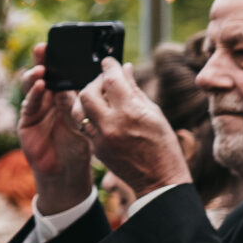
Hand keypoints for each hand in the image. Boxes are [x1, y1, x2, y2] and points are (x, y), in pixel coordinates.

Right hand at [18, 51, 95, 215]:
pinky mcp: (26, 123)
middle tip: (44, 47)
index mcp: (63, 98)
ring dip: (35, 76)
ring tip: (42, 67)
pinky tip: (40, 86)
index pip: (60, 75)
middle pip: (43, 76)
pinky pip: (29, 105)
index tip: (60, 44)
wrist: (67, 175)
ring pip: (32, 87)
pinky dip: (34, 95)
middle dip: (42, 61)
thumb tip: (97, 77)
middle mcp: (47, 101)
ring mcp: (35, 111)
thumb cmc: (79, 148)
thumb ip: (84, 101)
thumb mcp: (86, 120)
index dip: (58, 60)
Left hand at [76, 58, 191, 199]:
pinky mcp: (95, 148)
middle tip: (103, 80)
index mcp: (131, 112)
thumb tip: (125, 69)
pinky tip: (100, 112)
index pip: (112, 80)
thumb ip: (135, 90)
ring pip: (79, 109)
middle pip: (87, 92)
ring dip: (86, 98)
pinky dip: (89, 115)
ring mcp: (100, 138)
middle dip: (94, 82)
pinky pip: (84, 125)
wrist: (159, 180)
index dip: (109, 66)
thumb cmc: (163, 145)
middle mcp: (112, 124)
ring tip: (99, 96)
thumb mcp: (154, 113)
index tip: (108, 62)